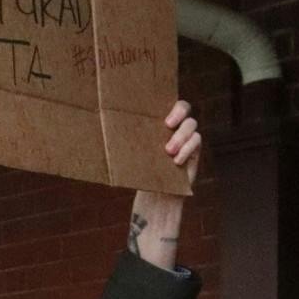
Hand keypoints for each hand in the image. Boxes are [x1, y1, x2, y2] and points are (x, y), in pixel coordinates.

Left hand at [127, 100, 202, 269]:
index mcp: (157, 122)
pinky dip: (188, 149)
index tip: (160, 113)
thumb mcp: (135, 156)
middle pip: (185, 107)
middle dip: (179, 112)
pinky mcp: (195, 151)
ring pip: (192, 125)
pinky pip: (197, 141)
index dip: (167, 102)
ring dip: (181, 137)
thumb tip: (101, 133)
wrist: (155, 197)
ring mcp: (187, 138)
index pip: (166, 102)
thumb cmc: (141, 173)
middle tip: (168, 124)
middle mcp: (174, 127)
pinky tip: (176, 162)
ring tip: (168, 152)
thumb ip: (131, 142)